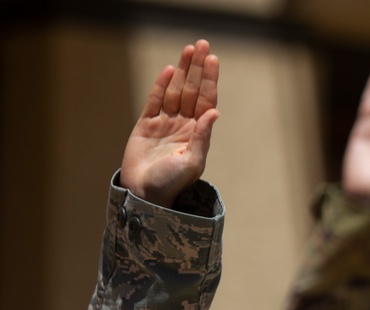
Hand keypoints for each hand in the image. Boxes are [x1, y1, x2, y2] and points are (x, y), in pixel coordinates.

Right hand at [121, 40, 219, 207]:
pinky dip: (161, 85)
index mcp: (198, 133)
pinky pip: (155, 100)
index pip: (206, 100)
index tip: (213, 60)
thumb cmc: (172, 183)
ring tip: (189, 49)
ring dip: (182, 70)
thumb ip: (202, 136)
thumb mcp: (191, 161)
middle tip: (202, 45)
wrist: (145, 194)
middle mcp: (184, 125)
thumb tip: (214, 112)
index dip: (209, 80)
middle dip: (197, 68)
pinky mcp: (146, 125)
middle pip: (192, 90)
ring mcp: (165, 123)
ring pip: (175, 90)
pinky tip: (170, 70)